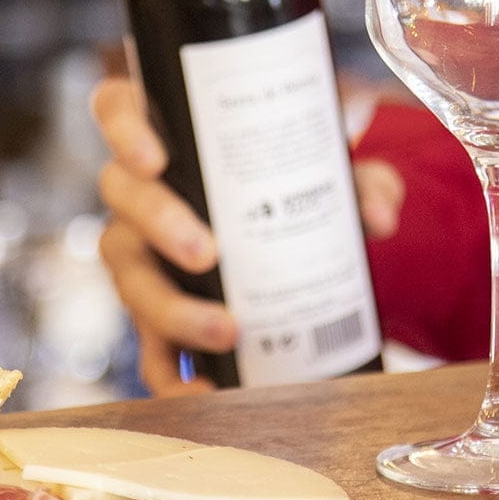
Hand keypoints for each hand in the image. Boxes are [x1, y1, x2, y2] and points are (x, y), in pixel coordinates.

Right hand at [91, 76, 404, 395]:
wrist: (290, 234)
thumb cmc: (289, 182)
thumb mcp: (325, 170)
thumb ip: (359, 182)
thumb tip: (381, 214)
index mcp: (166, 134)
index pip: (116, 108)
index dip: (123, 128)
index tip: (156, 157)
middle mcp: (139, 191)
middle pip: (120, 196)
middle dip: (159, 224)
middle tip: (207, 252)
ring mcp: (139, 253)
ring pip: (129, 276)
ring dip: (173, 308)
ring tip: (226, 331)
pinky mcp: (153, 313)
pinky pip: (147, 346)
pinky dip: (170, 375)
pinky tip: (202, 392)